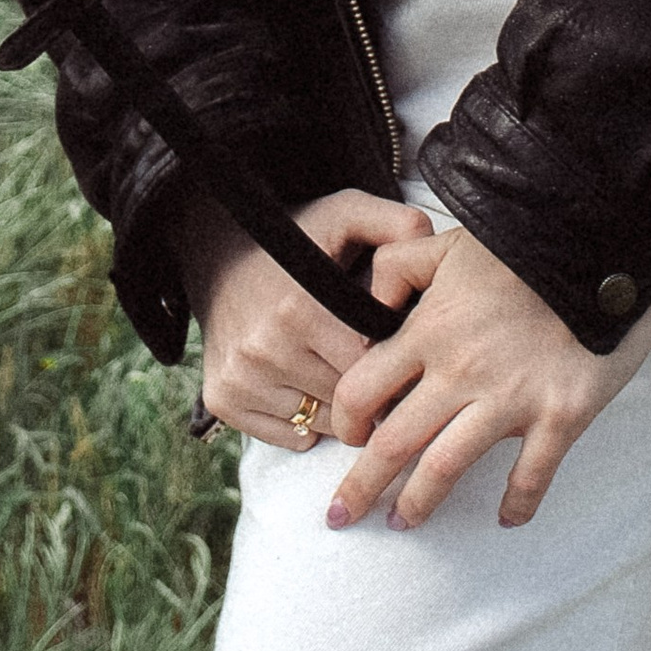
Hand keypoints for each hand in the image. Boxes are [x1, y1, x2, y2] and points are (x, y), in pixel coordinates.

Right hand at [186, 185, 434, 451]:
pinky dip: (305, 423)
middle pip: (347, 401)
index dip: (391, 364)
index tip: (396, 351)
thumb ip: (396, 225)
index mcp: (300, 307)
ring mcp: (241, 377)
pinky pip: (288, 436)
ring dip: (338, 408)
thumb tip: (432, 244)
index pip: (368, 368)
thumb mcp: (346, 214)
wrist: (218, 252)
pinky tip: (305, 385)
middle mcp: (265, 348)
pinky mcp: (223, 397)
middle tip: (371, 364)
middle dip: (367, 388)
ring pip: (321, 423)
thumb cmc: (296, 237)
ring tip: (335, 368)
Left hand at [326, 223, 650, 532]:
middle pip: (393, 444)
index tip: (345, 437)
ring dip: (419, 503)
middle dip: (360, 487)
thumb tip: (368, 304)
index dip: (345, 421)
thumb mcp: (444, 243)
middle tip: (341, 515)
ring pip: (447, 468)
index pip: (362, 390)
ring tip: (404, 522)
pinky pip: (532, 474)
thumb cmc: (520, 244)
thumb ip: (396, 267)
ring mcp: (511, 399)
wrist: (597, 242)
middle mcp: (460, 372)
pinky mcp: (560, 415)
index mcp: (428, 331)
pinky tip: (506, 520)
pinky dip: (517, 503)